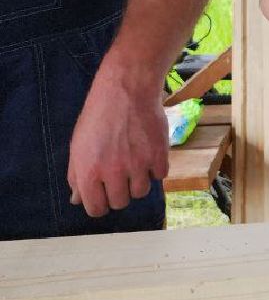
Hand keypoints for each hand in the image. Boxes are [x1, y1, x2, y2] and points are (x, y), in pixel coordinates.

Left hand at [68, 62, 168, 216]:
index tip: (104, 198)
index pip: (96, 209)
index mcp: (89, 173)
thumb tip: (78, 199)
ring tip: (135, 165)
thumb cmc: (98, 116)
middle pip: (120, 203)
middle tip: (120, 177)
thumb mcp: (78, 145)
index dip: (100, 205)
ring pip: (141, 192)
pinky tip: (149, 154)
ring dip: (138, 182)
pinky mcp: (159, 156)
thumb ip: (77, 175)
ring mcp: (138, 165)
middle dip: (119, 193)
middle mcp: (113, 173)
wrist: (127, 91)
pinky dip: (155, 168)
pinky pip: (160, 176)